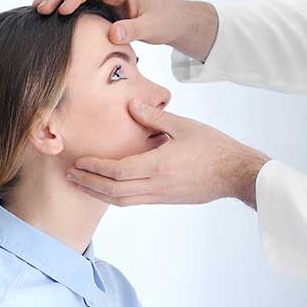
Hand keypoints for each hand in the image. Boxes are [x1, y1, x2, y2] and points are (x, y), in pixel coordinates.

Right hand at [33, 0, 216, 58]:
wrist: (175, 20)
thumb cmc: (167, 21)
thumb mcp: (154, 27)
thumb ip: (135, 30)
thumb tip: (113, 34)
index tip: (61, 12)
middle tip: (40, 9)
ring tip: (37, 9)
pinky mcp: (102, 4)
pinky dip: (62, 4)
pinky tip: (49, 16)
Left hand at [66, 98, 269, 208]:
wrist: (236, 173)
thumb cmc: (214, 147)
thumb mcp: (185, 126)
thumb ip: (154, 117)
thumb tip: (131, 104)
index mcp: (159, 166)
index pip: (117, 171)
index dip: (95, 168)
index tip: (79, 162)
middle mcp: (157, 185)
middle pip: (113, 191)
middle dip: (89, 184)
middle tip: (70, 176)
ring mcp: (162, 196)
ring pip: (122, 201)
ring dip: (99, 194)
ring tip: (82, 185)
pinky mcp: (168, 200)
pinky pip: (136, 202)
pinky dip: (117, 197)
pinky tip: (109, 190)